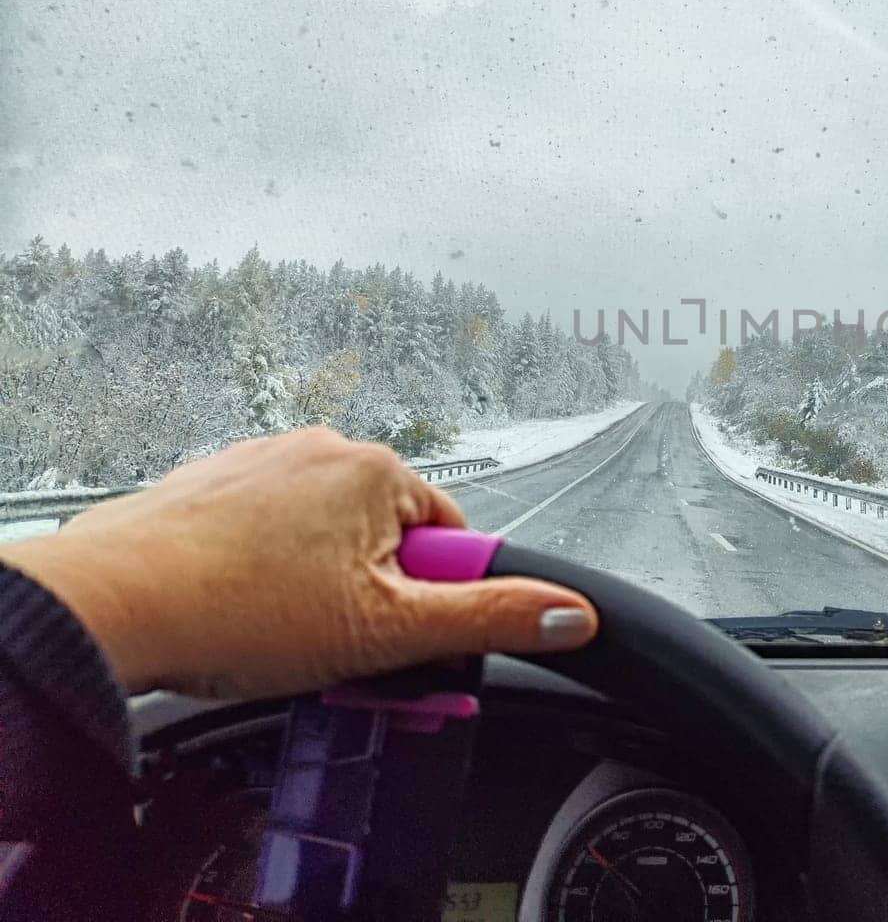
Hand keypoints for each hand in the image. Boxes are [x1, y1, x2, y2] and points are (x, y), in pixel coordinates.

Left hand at [0, 427, 597, 697]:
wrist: (108, 606)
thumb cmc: (235, 609)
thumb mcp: (388, 630)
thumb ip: (490, 619)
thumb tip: (570, 614)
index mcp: (376, 469)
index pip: (450, 537)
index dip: (428, 600)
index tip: (391, 633)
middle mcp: (321, 449)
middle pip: (388, 540)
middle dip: (374, 599)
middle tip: (335, 645)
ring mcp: (260, 463)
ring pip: (325, 541)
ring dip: (319, 590)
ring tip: (278, 634)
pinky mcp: (212, 487)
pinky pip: (268, 537)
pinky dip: (264, 576)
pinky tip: (241, 616)